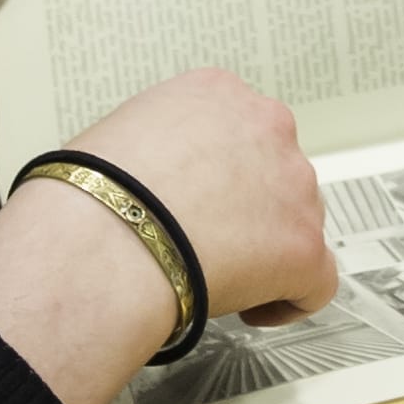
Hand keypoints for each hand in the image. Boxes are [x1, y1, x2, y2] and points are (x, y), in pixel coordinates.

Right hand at [0, 68, 335, 403]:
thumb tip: (155, 180)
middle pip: (276, 173)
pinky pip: (316, 282)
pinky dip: (289, 300)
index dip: (221, 174)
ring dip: (267, 250)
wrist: (102, 241)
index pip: (239, 130)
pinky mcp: (304, 246)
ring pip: (298, 223)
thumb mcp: (118, 134)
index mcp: (218, 93)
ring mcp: (294, 185)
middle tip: (206, 243)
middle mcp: (266, 125)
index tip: (198, 203)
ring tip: (217, 278)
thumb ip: (158, 145)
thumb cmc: (88, 195)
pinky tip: (251, 311)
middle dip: (249, 209)